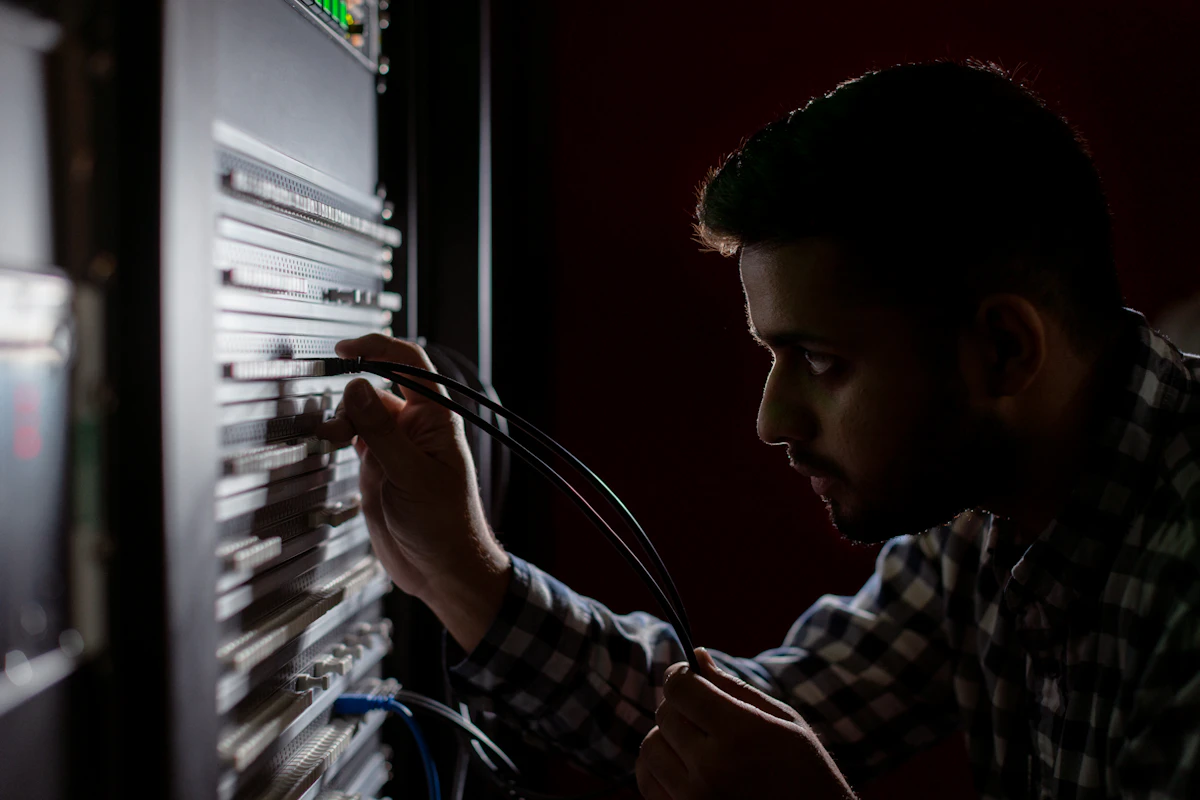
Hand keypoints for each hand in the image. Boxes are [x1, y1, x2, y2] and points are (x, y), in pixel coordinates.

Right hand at [316, 334, 510, 649]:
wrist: (442, 569)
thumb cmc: (445, 526)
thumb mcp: (410, 475)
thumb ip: (381, 431)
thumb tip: (358, 387)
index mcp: (435, 420)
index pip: (409, 365)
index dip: (379, 348)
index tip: (346, 348)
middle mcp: (415, 428)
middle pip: (377, 389)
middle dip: (351, 395)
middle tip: (334, 420)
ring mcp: (396, 448)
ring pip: (361, 414)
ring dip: (342, 419)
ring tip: (330, 436)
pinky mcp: (379, 468)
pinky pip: (355, 438)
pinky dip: (339, 436)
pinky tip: (329, 443)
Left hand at [636, 649, 855, 799]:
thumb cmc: (805, 771)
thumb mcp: (783, 721)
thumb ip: (734, 687)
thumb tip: (696, 656)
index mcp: (740, 734)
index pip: (681, 688)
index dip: (682, 675)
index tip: (690, 677)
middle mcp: (711, 768)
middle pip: (665, 714)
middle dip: (680, 706)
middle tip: (703, 714)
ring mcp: (693, 798)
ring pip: (650, 746)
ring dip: (667, 737)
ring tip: (696, 743)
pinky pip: (647, 780)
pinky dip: (658, 767)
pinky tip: (684, 765)